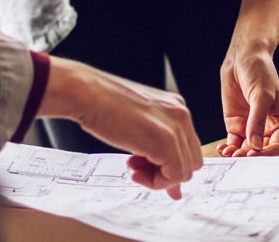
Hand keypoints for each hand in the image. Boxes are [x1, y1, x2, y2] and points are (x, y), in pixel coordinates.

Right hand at [36, 57, 202, 199]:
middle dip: (166, 172)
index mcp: (176, 107)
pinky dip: (155, 182)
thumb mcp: (136, 126)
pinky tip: (134, 172)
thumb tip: (171, 184)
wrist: (86, 94)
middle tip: (139, 169)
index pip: (188, 148)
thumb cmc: (103, 104)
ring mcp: (176, 128)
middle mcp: (181, 115)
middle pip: (191, 161)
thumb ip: (156, 149)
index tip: (149, 169)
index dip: (170, 164)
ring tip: (134, 169)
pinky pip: (174, 176)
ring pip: (185, 171)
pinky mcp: (165, 142)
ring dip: (159, 179)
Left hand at [217, 45, 278, 156]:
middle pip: (261, 151)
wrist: (243, 59)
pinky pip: (234, 142)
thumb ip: (257, 121)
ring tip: (229, 153)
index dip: (268, 153)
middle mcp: (268, 129)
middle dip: (251, 156)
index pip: (278, 146)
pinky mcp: (237, 125)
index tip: (255, 153)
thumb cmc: (261, 73)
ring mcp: (251, 128)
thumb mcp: (262, 96)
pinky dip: (229, 149)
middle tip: (239, 156)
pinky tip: (223, 150)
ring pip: (246, 149)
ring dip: (238, 154)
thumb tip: (256, 145)